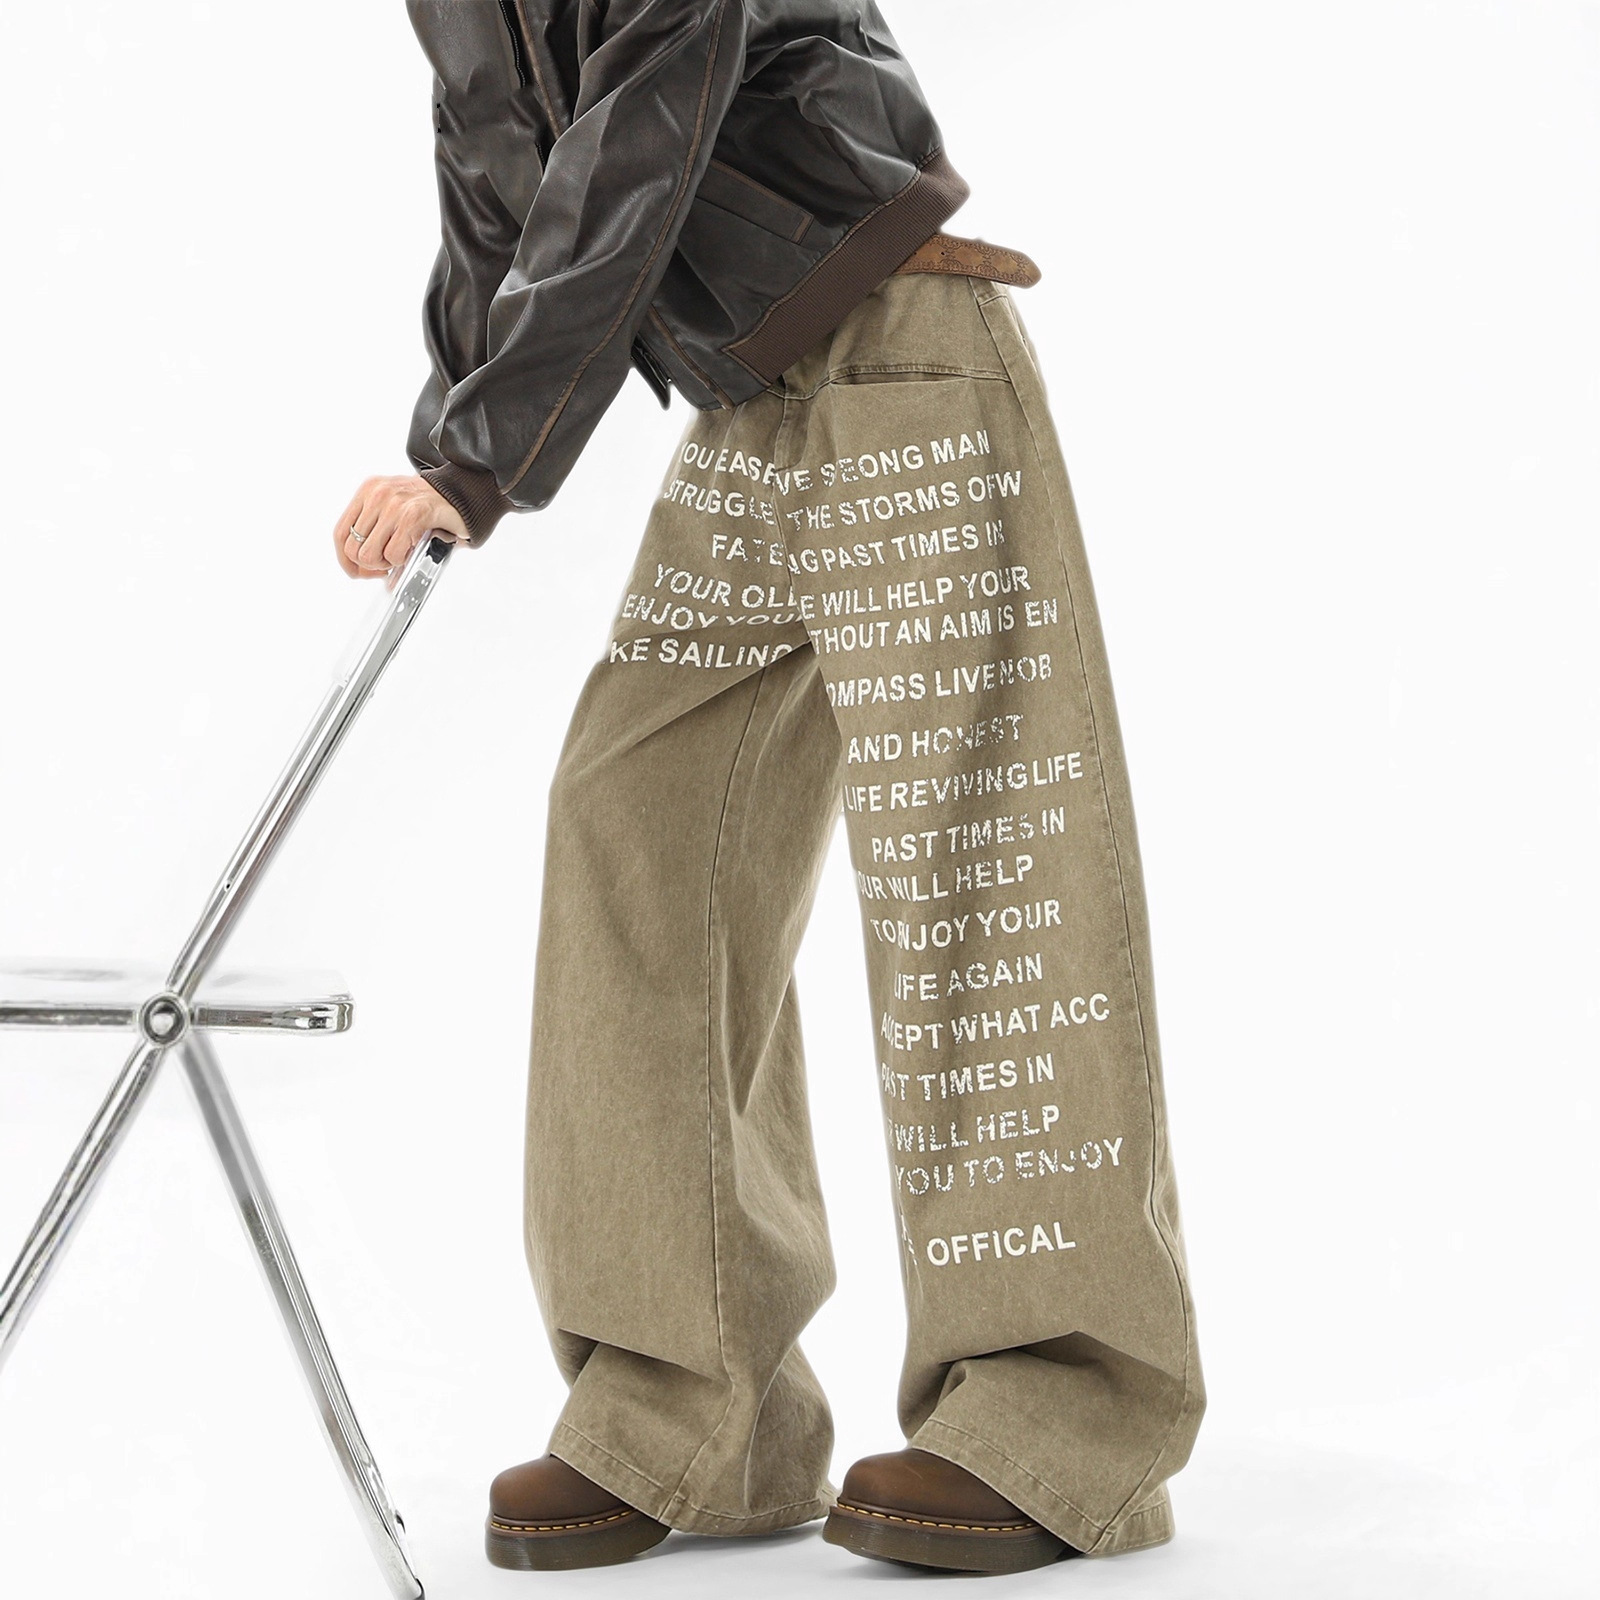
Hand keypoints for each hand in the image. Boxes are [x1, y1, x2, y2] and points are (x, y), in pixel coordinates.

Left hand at [333, 475, 470, 579]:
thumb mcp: (395, 510)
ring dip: (387, 564)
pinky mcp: (413, 515)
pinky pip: (394, 554)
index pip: (340, 533)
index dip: (347, 560)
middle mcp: (377, 494)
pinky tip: (414, 550)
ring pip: (369, 555)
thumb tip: (363, 569)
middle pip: (353, 548)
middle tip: (388, 564)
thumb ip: (376, 532)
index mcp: (368, 491)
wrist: (465, 492)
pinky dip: (403, 560)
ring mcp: (394, 504)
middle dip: (371, 566)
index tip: (359, 571)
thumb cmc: (431, 505)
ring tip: (402, 555)